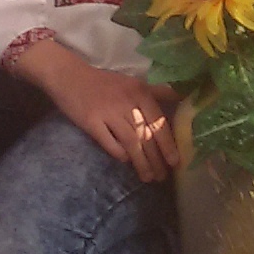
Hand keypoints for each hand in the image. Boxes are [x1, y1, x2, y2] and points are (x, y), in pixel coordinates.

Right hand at [15, 38, 180, 183]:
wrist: (70, 76)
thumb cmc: (105, 83)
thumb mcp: (133, 83)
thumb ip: (156, 92)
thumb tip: (183, 97)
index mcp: (139, 92)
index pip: (158, 122)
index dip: (168, 144)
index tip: (175, 162)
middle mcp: (126, 102)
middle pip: (146, 135)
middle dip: (156, 159)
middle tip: (162, 176)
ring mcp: (108, 112)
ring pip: (131, 142)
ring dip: (141, 162)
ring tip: (148, 177)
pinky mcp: (91, 121)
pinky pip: (109, 143)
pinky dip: (119, 154)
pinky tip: (126, 162)